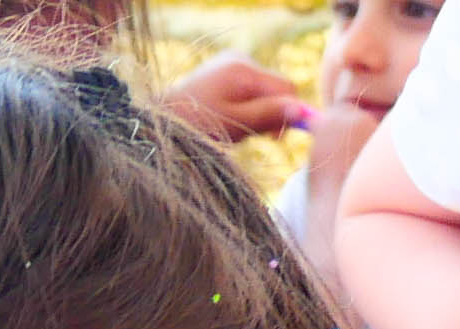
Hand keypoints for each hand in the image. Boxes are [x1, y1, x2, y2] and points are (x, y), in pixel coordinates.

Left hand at [155, 52, 313, 144]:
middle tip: (251, 135)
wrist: (159, 120)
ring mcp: (230, 63)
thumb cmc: (195, 125)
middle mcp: (239, 59)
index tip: (276, 138)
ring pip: (263, 91)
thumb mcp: (235, 124)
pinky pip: (248, 89)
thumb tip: (301, 110)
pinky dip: (245, 106)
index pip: (286, 87)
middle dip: (270, 113)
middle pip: (275, 88)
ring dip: (257, 112)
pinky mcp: (223, 71)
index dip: (289, 112)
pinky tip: (228, 118)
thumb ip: (268, 115)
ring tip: (234, 127)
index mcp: (244, 69)